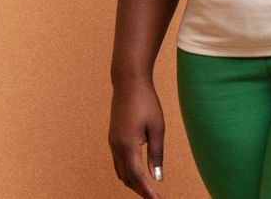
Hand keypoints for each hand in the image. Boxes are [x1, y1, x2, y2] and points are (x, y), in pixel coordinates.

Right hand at [108, 81, 165, 197]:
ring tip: (148, 188)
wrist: (128, 82)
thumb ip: (156, 154)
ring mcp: (112, 142)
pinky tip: (138, 172)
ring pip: (120, 171)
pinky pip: (117, 162)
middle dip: (140, 190)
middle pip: (126, 178)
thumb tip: (158, 177)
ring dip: (133, 183)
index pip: (137, 177)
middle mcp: (117, 146)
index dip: (147, 192)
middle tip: (155, 197)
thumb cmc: (146, 102)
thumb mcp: (157, 128)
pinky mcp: (113, 137)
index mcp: (128, 145)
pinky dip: (127, 172)